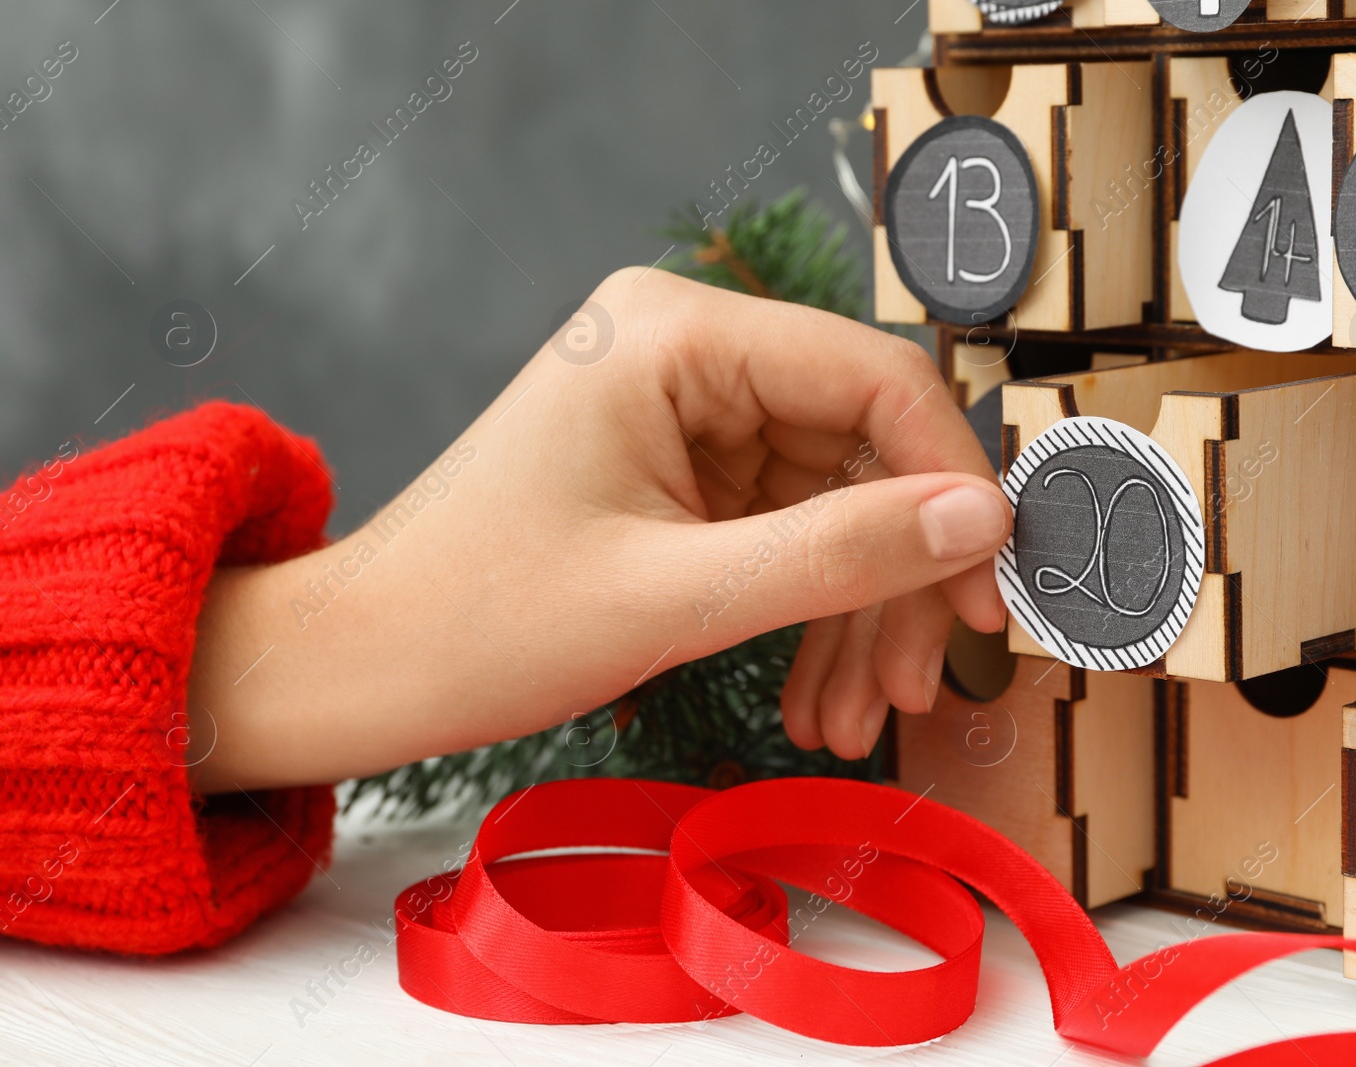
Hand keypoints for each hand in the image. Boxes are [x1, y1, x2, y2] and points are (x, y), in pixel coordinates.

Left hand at [188, 269, 1009, 790]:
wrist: (365, 665)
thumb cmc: (480, 622)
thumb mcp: (676, 596)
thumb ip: (839, 554)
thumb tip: (985, 522)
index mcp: (677, 333)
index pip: (876, 379)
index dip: (953, 485)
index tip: (990, 593)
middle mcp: (689, 349)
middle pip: (864, 448)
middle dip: (900, 576)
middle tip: (922, 685)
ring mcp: (687, 409)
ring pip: (837, 500)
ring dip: (862, 612)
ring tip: (857, 718)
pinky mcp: (683, 469)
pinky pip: (789, 530)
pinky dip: (814, 612)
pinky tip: (818, 694)